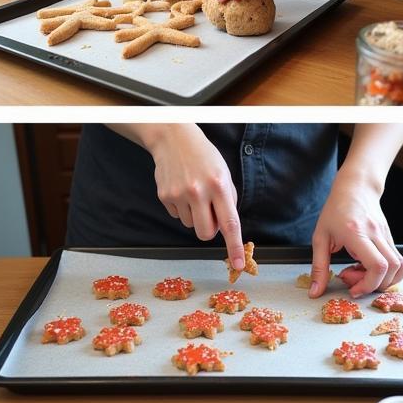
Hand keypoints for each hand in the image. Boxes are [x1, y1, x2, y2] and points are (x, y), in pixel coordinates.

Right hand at [148, 125, 245, 270]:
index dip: (234, 247)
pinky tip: (180, 189)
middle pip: (205, 233)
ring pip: (190, 225)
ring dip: (194, 215)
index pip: (229, 223)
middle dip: (209, 228)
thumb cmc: (203, 156)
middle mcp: (198, 191)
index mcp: (218, 185)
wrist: (173, 138)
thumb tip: (225, 227)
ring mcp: (179, 194)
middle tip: (208, 212)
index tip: (238, 264)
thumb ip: (227, 200)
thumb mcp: (223, 173)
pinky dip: (181, 207)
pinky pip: (177, 215)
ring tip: (192, 192)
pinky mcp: (164, 195)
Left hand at [308, 170, 402, 297]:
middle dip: (374, 284)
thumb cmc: (335, 210)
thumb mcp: (320, 237)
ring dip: (384, 279)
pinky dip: (386, 271)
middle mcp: (376, 234)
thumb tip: (315, 292)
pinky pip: (397, 261)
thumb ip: (318, 267)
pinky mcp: (392, 238)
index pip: (377, 265)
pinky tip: (368, 266)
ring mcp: (387, 236)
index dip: (368, 284)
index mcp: (356, 232)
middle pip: (391, 269)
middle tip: (352, 279)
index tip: (353, 289)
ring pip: (400, 267)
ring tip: (361, 273)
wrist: (355, 188)